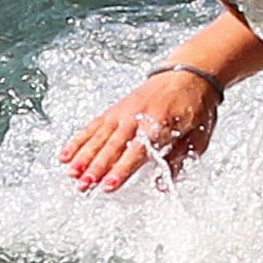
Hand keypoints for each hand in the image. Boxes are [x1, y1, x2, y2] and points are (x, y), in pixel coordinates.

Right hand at [60, 68, 220, 192]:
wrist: (189, 74)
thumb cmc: (195, 108)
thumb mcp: (197, 137)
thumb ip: (179, 162)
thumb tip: (163, 187)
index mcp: (161, 124)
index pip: (137, 152)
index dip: (121, 170)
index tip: (109, 186)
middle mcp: (138, 116)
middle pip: (113, 146)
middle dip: (97, 167)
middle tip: (84, 186)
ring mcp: (123, 112)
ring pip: (99, 137)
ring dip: (84, 157)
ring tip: (72, 175)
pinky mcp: (115, 110)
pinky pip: (93, 126)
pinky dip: (78, 141)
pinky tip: (66, 155)